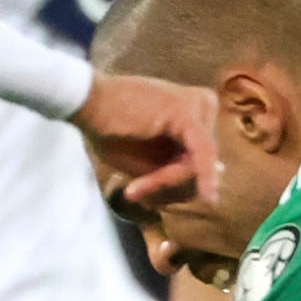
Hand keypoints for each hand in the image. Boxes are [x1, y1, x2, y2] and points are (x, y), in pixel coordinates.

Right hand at [75, 74, 220, 206]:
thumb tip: (217, 182)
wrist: (84, 103)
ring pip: (198, 164)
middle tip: (133, 192)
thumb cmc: (109, 130)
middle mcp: (202, 106)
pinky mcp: (189, 112)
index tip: (142, 193)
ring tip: (134, 187)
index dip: (173, 184)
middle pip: (201, 164)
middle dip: (169, 185)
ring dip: (165, 182)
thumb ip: (180, 172)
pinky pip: (198, 156)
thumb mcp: (148, 162)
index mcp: (195, 114)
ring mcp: (198, 106)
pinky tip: (205, 197)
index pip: (200, 161)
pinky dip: (193, 177)